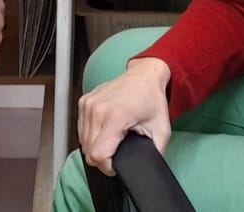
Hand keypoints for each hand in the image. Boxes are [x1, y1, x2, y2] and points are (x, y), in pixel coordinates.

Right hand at [77, 57, 172, 176]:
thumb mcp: (161, 131)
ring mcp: (88, 104)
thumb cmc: (152, 99)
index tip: (118, 165)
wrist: (145, 75)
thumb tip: (146, 169)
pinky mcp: (84, 102)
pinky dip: (91, 134)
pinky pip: (81, 129)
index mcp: (114, 116)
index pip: (98, 155)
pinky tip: (105, 129)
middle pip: (88, 152)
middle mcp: (96, 109)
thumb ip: (153, 154)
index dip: (108, 167)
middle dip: (104, 158)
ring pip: (82, 142)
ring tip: (113, 138)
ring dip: (96, 146)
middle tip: (119, 150)